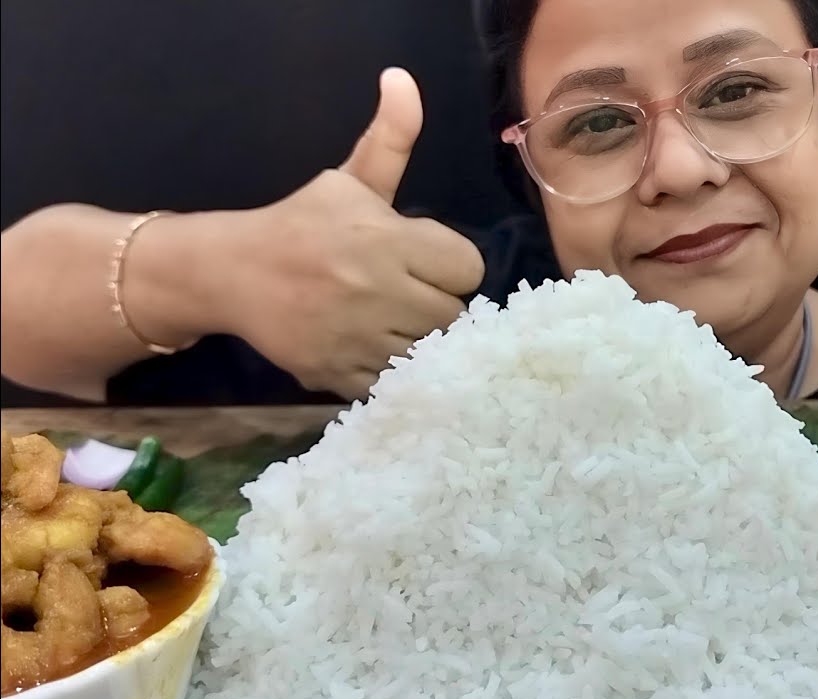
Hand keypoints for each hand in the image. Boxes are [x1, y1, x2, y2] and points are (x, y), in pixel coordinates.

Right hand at [219, 68, 484, 399]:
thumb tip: (403, 80)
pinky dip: (391, 370)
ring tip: (394, 323)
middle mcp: (376, 290)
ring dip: (418, 340)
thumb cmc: (302, 224)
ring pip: (429, 353)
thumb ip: (390, 139)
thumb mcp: (349, 181)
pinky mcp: (338, 374)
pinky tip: (372, 346)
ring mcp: (357, 337)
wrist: (231, 272)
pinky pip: (395, 381)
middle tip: (411, 295)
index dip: (453, 266)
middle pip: (454, 315)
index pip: (469, 269)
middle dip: (438, 304)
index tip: (429, 264)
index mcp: (386, 240)